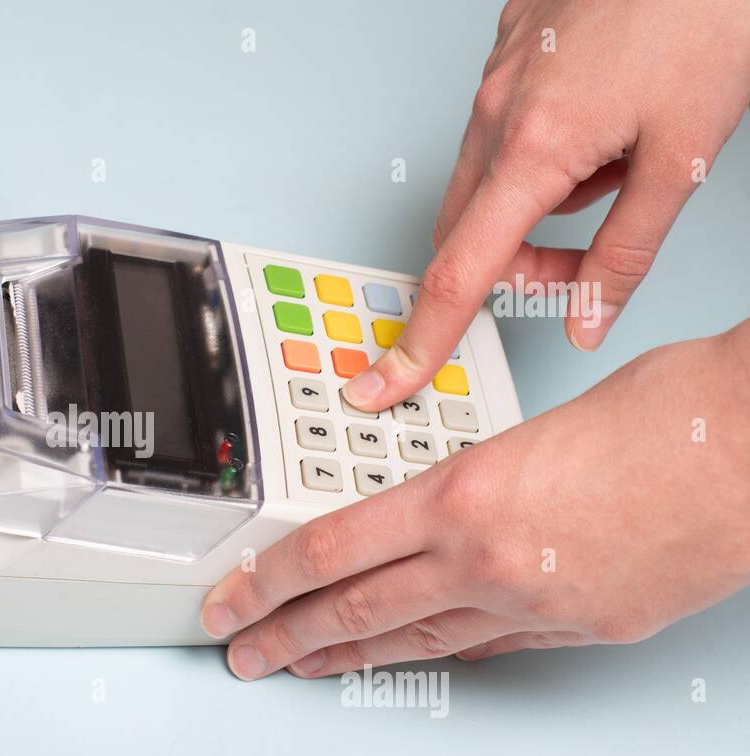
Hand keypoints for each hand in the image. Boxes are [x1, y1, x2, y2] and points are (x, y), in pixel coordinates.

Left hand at [201, 322, 749, 679]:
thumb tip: (440, 502)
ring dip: (348, 655)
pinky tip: (412, 656)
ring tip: (303, 664)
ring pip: (415, 640)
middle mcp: (488, 561)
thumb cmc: (668, 411)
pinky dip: (439, 649)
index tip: (229, 599)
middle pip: (356, 611)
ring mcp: (536, 605)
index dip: (264, 583)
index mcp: (463, 496)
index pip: (328, 552)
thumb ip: (472, 474)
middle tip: (240, 649)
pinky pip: (488, 646)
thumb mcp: (533, 426)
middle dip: (285, 634)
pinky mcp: (582, 629)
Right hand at [343, 0, 749, 412]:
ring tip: (618, 158)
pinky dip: (544, 144)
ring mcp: (498, 70)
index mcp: (534, 146)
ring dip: (538, 200)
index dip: (423, 340)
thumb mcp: (684, 157)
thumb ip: (626, 254)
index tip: (386, 381)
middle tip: (583, 266)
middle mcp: (497, 108)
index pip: (460, 274)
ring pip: (489, 176)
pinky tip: (603, 109)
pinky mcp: (512, 42)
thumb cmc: (705, 16)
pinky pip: (504, 122)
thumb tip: (588, 322)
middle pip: (469, 231)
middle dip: (515, 266)